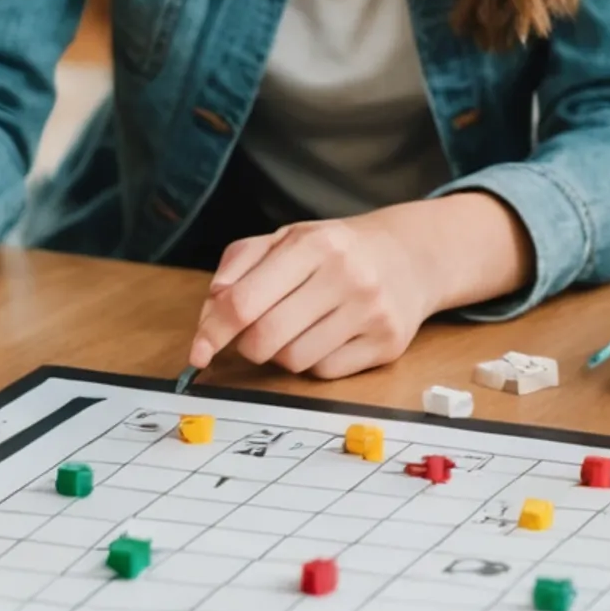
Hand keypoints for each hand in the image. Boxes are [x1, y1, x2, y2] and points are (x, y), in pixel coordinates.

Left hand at [187, 200, 460, 380]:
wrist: (410, 256)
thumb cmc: (337, 250)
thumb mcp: (287, 237)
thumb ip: (241, 262)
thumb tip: (213, 304)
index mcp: (312, 244)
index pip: (243, 301)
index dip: (212, 332)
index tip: (199, 351)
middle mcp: (345, 275)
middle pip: (265, 339)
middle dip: (248, 345)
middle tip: (254, 335)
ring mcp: (370, 312)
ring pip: (294, 361)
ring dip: (282, 354)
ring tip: (298, 328)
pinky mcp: (387, 343)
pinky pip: (325, 373)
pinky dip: (314, 363)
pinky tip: (326, 337)